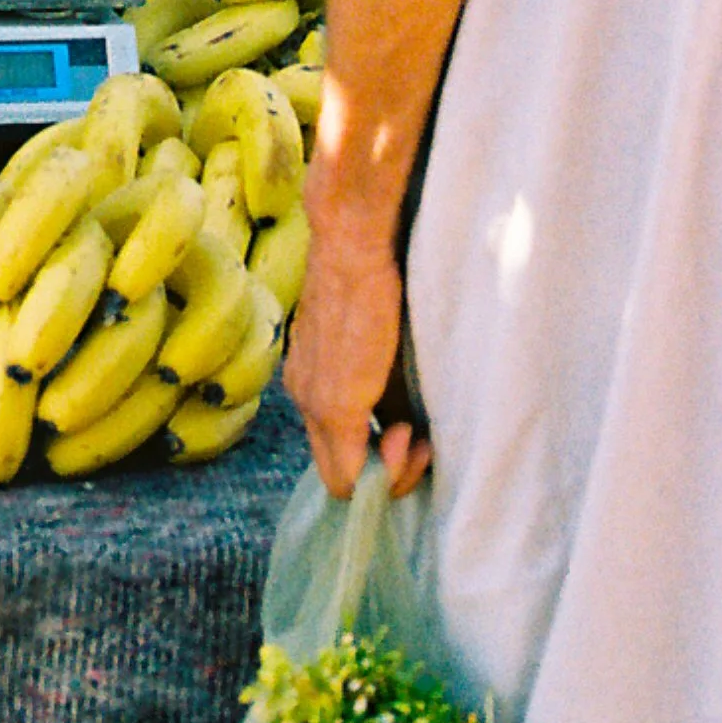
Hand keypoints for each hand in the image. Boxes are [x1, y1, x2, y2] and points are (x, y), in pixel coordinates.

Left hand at [286, 201, 429, 500]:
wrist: (353, 244)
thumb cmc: (374, 282)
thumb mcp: (379, 346)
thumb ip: (382, 387)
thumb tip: (403, 429)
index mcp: (311, 380)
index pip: (335, 452)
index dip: (377, 460)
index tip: (410, 434)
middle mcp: (303, 396)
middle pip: (338, 474)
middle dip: (386, 473)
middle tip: (418, 442)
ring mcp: (312, 402)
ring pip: (343, 477)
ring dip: (390, 469)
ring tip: (414, 435)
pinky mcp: (331, 405)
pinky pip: (348, 473)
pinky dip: (386, 469)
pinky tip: (408, 439)